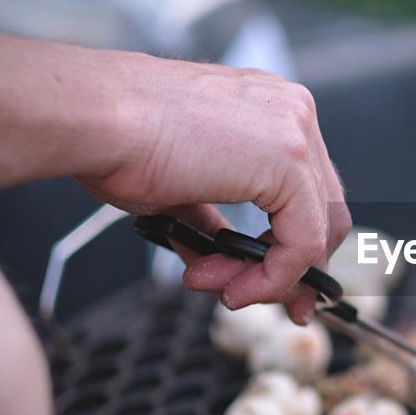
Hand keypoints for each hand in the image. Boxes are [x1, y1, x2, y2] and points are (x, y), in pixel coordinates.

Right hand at [80, 53, 349, 320]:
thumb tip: (222, 263)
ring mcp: (296, 132)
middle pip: (326, 211)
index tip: (273, 283)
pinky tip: (233, 286)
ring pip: (318, 230)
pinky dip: (273, 276)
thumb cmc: (116, 140)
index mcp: (269, 110)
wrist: (90, 118)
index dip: (295, 246)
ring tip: (223, 290)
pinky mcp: (289, 159)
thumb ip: (212, 222)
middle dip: (297, 270)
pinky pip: (302, 241)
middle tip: (276, 304)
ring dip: (273, 278)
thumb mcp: (180, 190)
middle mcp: (291, 113)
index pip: (308, 190)